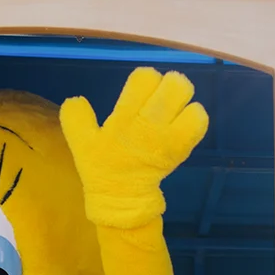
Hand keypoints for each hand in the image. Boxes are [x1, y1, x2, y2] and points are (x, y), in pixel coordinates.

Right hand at [60, 67, 208, 229]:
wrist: (123, 197)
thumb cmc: (103, 167)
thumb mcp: (80, 143)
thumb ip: (75, 118)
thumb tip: (76, 98)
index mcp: (124, 117)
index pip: (145, 77)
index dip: (146, 80)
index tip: (142, 93)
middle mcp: (149, 122)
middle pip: (175, 84)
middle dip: (170, 86)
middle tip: (162, 100)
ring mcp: (169, 136)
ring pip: (190, 100)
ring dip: (183, 101)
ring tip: (174, 112)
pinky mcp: (183, 147)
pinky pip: (199, 121)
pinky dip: (194, 117)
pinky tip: (183, 125)